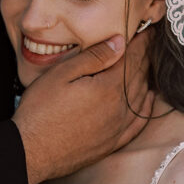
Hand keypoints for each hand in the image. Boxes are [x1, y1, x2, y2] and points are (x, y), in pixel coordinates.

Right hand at [13, 31, 153, 183]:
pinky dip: (146, 108)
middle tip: (151, 43)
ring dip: (147, 79)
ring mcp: (117, 128)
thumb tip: (120, 42)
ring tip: (147, 65)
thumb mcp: (62, 74)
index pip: (132, 59)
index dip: (142, 43)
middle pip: (139, 77)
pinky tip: (148, 99)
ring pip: (141, 98)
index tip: (149, 31)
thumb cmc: (40, 111)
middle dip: (146, 57)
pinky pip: (138, 123)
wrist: (32, 152)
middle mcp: (119, 109)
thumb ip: (93, 57)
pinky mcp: (112, 143)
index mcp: (109, 88)